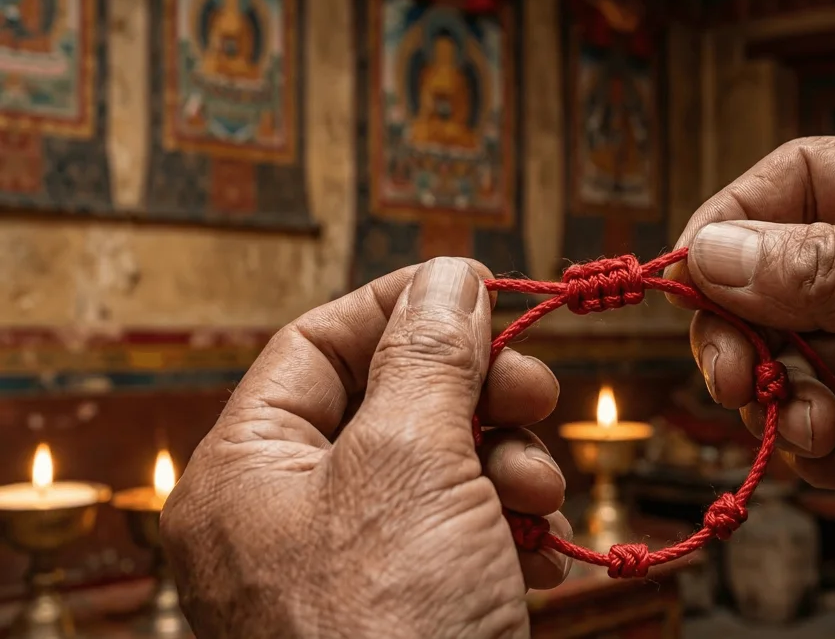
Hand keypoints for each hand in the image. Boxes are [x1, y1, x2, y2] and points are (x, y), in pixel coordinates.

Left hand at [161, 258, 570, 638]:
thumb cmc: (389, 632)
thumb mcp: (411, 465)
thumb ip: (429, 356)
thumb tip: (448, 276)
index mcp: (247, 474)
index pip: (318, 345)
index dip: (403, 306)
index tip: (480, 289)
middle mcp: (288, 519)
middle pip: (390, 403)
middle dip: (476, 393)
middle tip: (537, 391)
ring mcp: (350, 570)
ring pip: (439, 469)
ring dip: (507, 463)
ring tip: (538, 490)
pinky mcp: (408, 611)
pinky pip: (460, 536)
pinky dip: (509, 526)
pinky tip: (542, 546)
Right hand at [669, 136, 834, 622]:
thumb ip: (827, 272)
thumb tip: (713, 251)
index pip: (794, 182)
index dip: (731, 224)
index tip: (692, 279)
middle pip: (765, 276)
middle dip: (742, 330)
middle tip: (736, 378)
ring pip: (777, 356)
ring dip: (782, 400)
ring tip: (825, 432)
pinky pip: (808, 421)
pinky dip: (816, 446)